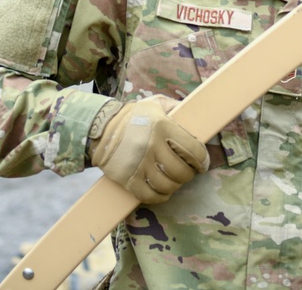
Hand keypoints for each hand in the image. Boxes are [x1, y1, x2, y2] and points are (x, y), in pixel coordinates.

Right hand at [88, 95, 208, 203]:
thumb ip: (176, 107)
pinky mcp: (127, 179)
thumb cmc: (132, 116)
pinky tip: (162, 191)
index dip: (202, 161)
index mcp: (163, 126)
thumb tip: (197, 115)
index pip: (193, 150)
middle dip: (189, 174)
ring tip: (174, 180)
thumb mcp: (155, 104)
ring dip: (175, 185)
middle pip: (181, 171)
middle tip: (187, 172)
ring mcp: (139, 164)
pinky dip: (160, 197)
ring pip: (167, 185)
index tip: (202, 164)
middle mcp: (152, 146)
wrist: (99, 129)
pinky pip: (150, 196)